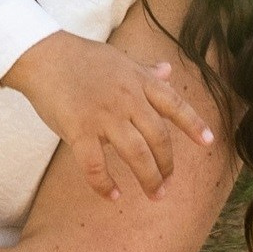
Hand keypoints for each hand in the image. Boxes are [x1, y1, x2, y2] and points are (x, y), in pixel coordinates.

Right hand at [0, 30, 213, 201]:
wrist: (43, 55)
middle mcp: (128, 99)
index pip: (175, 105)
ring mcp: (104, 116)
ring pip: (136, 154)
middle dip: (167, 165)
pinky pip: (96, 165)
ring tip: (155, 195)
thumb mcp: (119, 59)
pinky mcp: (79, 130)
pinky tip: (112, 196)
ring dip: (149, 179)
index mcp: (138, 82)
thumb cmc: (80, 58)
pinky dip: (105, 185)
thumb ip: (144, 70)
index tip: (209, 142)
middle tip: (167, 183)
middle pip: (159, 138)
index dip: (193, 124)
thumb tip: (166, 70)